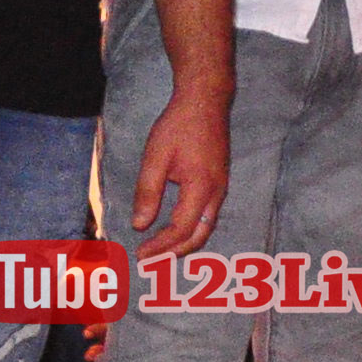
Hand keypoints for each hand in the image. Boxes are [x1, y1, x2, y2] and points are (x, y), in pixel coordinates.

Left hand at [128, 73, 230, 254]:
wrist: (206, 101)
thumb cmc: (179, 125)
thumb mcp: (156, 157)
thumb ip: (148, 192)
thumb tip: (140, 224)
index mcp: (201, 188)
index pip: (182, 229)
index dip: (161, 246)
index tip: (141, 254)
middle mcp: (216, 192)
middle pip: (200, 235)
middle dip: (175, 252)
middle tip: (151, 261)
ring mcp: (221, 186)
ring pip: (206, 226)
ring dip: (184, 242)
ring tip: (162, 250)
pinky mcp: (219, 180)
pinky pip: (208, 214)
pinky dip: (192, 228)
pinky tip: (177, 228)